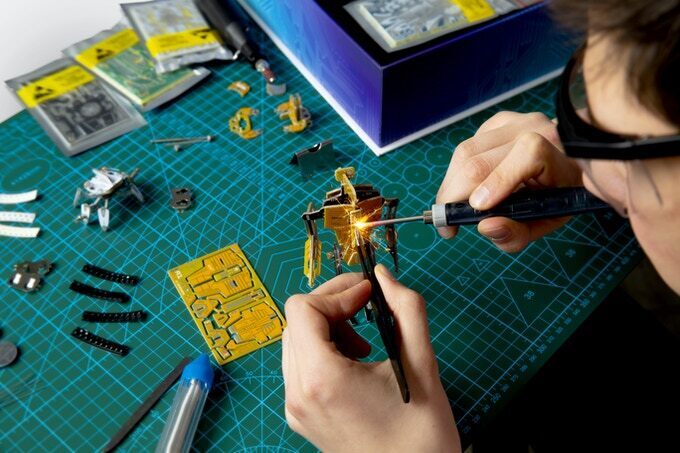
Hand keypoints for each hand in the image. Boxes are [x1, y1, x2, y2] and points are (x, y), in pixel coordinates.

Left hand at [282, 267, 459, 452]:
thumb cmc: (421, 435)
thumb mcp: (422, 363)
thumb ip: (406, 308)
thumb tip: (384, 276)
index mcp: (321, 379)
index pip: (303, 308)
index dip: (337, 291)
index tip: (368, 293)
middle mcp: (298, 394)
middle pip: (296, 321)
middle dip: (332, 305)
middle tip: (368, 306)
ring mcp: (296, 408)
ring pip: (296, 341)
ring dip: (328, 327)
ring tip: (365, 341)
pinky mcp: (302, 415)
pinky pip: (300, 366)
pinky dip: (324, 350)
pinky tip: (356, 361)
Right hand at [436, 111, 582, 251]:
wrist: (569, 161)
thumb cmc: (558, 195)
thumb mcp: (546, 222)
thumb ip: (518, 232)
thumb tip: (485, 226)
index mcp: (559, 155)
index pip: (528, 154)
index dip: (498, 180)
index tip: (476, 209)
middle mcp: (536, 128)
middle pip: (479, 156)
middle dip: (454, 193)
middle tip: (447, 222)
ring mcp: (514, 121)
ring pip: (465, 151)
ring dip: (451, 183)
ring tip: (452, 207)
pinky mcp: (497, 121)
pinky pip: (467, 147)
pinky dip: (459, 171)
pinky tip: (467, 186)